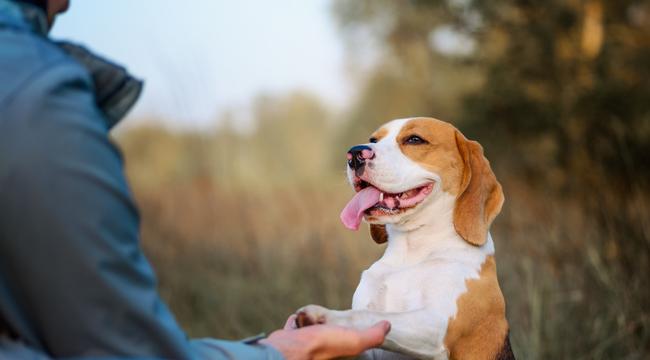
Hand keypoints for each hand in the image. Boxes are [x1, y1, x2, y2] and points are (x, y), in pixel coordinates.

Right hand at [260, 314, 390, 359]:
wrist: (289, 348)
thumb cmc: (321, 346)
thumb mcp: (354, 341)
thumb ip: (372, 336)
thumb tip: (387, 326)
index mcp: (337, 353)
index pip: (346, 347)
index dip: (348, 335)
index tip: (349, 326)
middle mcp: (320, 353)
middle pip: (326, 338)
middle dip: (326, 327)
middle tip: (329, 320)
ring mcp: (303, 347)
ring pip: (309, 333)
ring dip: (311, 323)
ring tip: (314, 318)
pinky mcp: (289, 340)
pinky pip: (294, 328)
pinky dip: (295, 323)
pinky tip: (298, 319)